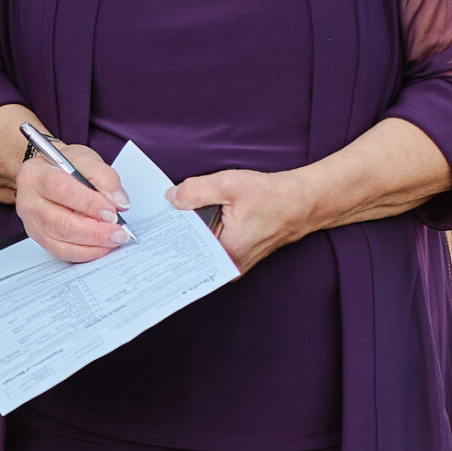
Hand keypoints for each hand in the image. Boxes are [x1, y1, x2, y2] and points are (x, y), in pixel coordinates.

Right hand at [16, 143, 131, 263]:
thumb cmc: (66, 167)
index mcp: (35, 174)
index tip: (112, 213)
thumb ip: (105, 177)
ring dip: (92, 245)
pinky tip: (101, 247)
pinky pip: (62, 253)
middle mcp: (28, 201)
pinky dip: (85, 253)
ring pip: (60, 242)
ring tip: (114, 240)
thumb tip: (119, 202)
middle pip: (59, 222)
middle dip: (94, 232)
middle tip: (119, 233)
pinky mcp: (40, 239)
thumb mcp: (86, 159)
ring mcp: (32, 223)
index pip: (61, 190)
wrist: (49, 174)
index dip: (88, 204)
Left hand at [169, 169, 312, 273]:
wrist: (301, 202)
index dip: (166, 236)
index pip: (184, 252)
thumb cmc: (271, 196)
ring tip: (172, 217)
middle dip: (174, 234)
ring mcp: (234, 264)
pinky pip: (210, 247)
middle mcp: (230, 266)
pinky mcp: (236, 256)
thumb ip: (196, 191)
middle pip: (190, 252)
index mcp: (227, 253)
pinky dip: (201, 234)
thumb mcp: (229, 184)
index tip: (150, 228)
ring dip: (188, 233)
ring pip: (199, 250)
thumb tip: (170, 198)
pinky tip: (192, 220)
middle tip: (156, 220)